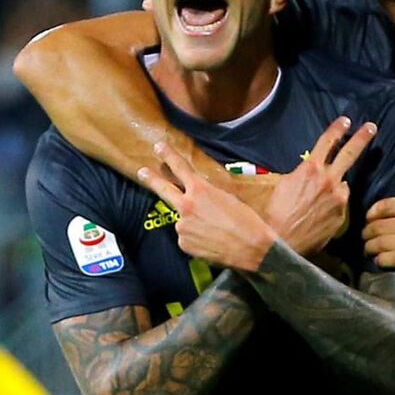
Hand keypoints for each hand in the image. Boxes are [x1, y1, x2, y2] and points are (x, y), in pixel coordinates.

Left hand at [139, 144, 276, 272]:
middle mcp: (186, 207)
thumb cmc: (247, 220)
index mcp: (200, 190)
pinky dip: (195, 237)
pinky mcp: (184, 244)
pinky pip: (186, 237)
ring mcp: (182, 227)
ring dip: (193, 221)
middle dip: (151, 179)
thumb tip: (199, 194)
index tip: (159, 147)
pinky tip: (211, 240)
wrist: (253, 248)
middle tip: (142, 172)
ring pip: (183, 220)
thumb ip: (209, 193)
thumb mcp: (229, 197)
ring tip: (215, 230)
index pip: (180, 168)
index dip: (168, 156)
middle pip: (164, 189)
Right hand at [265, 117, 376, 255]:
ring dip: (334, 190)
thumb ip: (303, 174)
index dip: (337, 129)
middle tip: (372, 127)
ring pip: (342, 187)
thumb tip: (311, 173)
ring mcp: (338, 198)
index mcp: (311, 169)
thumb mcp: (283, 184)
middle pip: (349, 154)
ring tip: (314, 205)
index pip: (327, 142)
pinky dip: (332, 208)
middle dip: (362, 138)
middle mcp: (329, 180)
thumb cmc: (275, 211)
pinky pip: (340, 206)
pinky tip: (317, 218)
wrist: (281, 240)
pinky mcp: (342, 216)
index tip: (346, 120)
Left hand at [362, 195, 394, 281]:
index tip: (367, 219)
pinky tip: (379, 262)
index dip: (371, 213)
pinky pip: (392, 259)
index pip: (386, 206)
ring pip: (382, 243)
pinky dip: (381, 260)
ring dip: (370, 248)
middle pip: (379, 226)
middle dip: (367, 233)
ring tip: (369, 251)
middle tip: (365, 238)